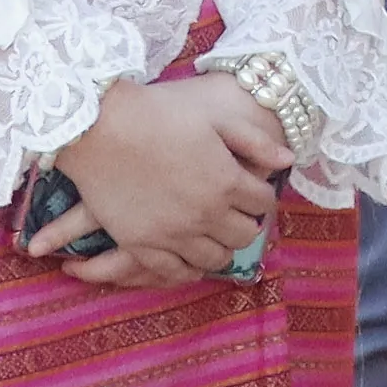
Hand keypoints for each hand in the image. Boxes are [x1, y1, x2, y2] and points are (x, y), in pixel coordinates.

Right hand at [45, 74, 288, 288]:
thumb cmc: (158, 115)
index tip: (255, 193)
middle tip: (238, 216)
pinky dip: (188, 270)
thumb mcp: (215, 120)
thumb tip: (288, 160)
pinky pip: (174, 272)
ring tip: (217, 237)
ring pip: (215, 258)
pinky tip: (191, 262)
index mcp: (227, 182)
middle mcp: (206, 214)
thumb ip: (255, 142)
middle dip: (246, 224)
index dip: (262, 197)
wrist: (99, 126)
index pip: (263, 203)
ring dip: (221, 248)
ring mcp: (173, 233)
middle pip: (244, 235)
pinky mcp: (141, 244)